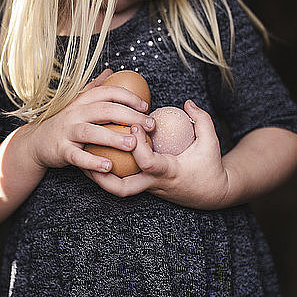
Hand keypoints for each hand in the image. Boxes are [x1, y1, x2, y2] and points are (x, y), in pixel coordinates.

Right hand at [24, 69, 155, 172]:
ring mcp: (67, 131)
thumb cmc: (63, 122)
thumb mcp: (77, 103)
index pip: (107, 92)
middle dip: (129, 116)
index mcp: (82, 100)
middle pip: (104, 110)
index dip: (128, 97)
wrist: (36, 142)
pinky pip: (78, 156)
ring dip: (113, 138)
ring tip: (133, 145)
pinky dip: (92, 162)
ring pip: (91, 132)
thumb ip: (94, 87)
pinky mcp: (61, 150)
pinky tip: (109, 167)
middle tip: (149, 125)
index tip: (146, 106)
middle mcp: (75, 113)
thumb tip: (111, 70)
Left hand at [86, 100, 230, 208]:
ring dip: (100, 177)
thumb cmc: (210, 167)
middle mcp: (154, 183)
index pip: (148, 163)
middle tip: (89, 158)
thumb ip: (202, 120)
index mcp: (168, 171)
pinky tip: (97, 156)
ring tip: (84, 159)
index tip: (134, 126)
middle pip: (123, 188)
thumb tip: (187, 102)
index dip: (137, 145)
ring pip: (118, 190)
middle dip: (103, 176)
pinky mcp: (144, 187)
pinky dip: (108, 173)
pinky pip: (122, 182)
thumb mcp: (211, 143)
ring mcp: (147, 188)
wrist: (212, 194)